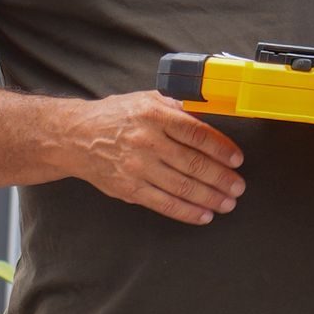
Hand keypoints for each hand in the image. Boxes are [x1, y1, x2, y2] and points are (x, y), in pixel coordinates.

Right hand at [63, 92, 246, 225]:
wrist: (75, 136)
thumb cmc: (116, 116)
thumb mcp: (146, 99)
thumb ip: (177, 105)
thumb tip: (212, 111)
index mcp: (154, 114)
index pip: (197, 133)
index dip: (221, 148)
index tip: (237, 159)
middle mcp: (146, 141)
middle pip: (193, 163)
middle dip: (221, 178)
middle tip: (238, 186)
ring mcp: (137, 167)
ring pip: (182, 186)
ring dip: (210, 197)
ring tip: (228, 202)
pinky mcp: (129, 188)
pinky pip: (164, 203)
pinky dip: (187, 211)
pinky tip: (204, 214)